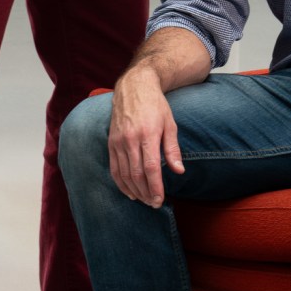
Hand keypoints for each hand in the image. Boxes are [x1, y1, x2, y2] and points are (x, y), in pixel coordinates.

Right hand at [107, 67, 183, 206]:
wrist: (134, 87)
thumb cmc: (155, 105)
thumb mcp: (170, 124)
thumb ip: (172, 149)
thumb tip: (179, 171)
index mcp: (148, 134)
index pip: (151, 168)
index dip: (155, 187)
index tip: (160, 200)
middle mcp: (130, 139)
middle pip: (137, 174)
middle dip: (146, 193)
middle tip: (154, 204)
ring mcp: (118, 141)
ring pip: (124, 174)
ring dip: (134, 191)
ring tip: (144, 200)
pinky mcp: (111, 142)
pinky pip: (114, 168)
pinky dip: (120, 183)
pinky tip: (129, 191)